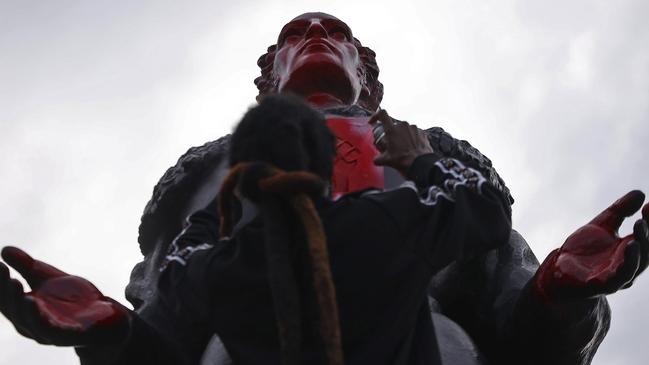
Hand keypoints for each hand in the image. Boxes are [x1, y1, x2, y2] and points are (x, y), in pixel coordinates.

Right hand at [0, 246, 129, 345]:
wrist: (105, 315)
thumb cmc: (72, 298)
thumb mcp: (48, 278)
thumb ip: (28, 266)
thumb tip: (4, 249)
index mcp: (24, 312)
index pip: (6, 299)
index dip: (0, 284)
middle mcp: (31, 325)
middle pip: (14, 311)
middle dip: (8, 294)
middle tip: (8, 276)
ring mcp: (48, 333)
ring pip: (30, 322)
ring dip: (24, 307)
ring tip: (20, 290)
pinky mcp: (67, 336)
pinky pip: (53, 331)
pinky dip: (44, 320)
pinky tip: (37, 304)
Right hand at [369, 109, 433, 174]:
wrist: (420, 164)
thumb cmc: (404, 160)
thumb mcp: (386, 160)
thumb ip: (378, 158)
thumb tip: (376, 159)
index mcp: (392, 130)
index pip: (382, 114)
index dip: (376, 115)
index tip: (374, 121)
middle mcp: (403, 125)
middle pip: (393, 125)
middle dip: (392, 133)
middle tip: (392, 144)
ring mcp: (413, 128)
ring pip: (404, 129)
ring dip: (402, 136)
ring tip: (403, 147)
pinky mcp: (421, 132)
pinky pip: (413, 132)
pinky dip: (411, 138)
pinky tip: (411, 147)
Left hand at [535, 190, 648, 300]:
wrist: (558, 271)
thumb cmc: (583, 249)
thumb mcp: (602, 225)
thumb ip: (619, 211)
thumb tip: (641, 194)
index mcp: (630, 251)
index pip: (645, 237)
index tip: (648, 206)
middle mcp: (627, 265)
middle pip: (644, 252)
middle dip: (646, 236)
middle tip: (643, 219)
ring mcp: (615, 278)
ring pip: (633, 267)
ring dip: (637, 253)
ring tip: (637, 234)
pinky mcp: (599, 286)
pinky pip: (615, 280)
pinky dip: (622, 268)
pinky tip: (625, 251)